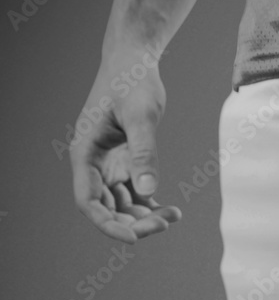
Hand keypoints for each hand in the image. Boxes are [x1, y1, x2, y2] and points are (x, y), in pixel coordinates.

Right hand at [69, 51, 180, 242]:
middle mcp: (92, 163)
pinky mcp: (124, 161)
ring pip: (121, 203)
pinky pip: (134, 192)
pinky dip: (150, 204)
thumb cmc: (132, 82)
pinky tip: (172, 210)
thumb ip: (144, 153)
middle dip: (132, 223)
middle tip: (165, 224)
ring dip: (144, 216)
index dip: (107, 224)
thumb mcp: (141, 117)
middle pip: (106, 208)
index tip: (134, 238)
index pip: (88, 201)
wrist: (133, 61)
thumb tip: (147, 189)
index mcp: (84, 153)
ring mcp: (107, 164)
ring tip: (173, 216)